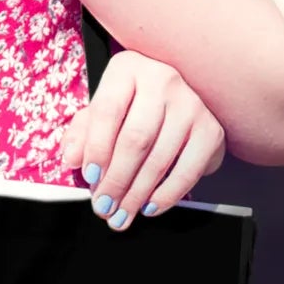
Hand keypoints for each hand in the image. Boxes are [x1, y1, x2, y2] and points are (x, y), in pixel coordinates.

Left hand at [59, 49, 226, 229]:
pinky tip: (150, 206)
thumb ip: (82, 133)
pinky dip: (167, 194)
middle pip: (135, 138)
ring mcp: (191, 104)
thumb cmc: (132, 107)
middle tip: (103, 206)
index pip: (108, 110)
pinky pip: (187, 170)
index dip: (96, 148)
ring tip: (121, 213)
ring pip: (159, 158)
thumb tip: (72, 159)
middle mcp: (162, 80)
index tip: (89, 177)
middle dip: (116, 180)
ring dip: (137, 194)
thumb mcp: (101, 111)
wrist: (178, 103)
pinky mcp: (211, 130)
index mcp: (128, 69)